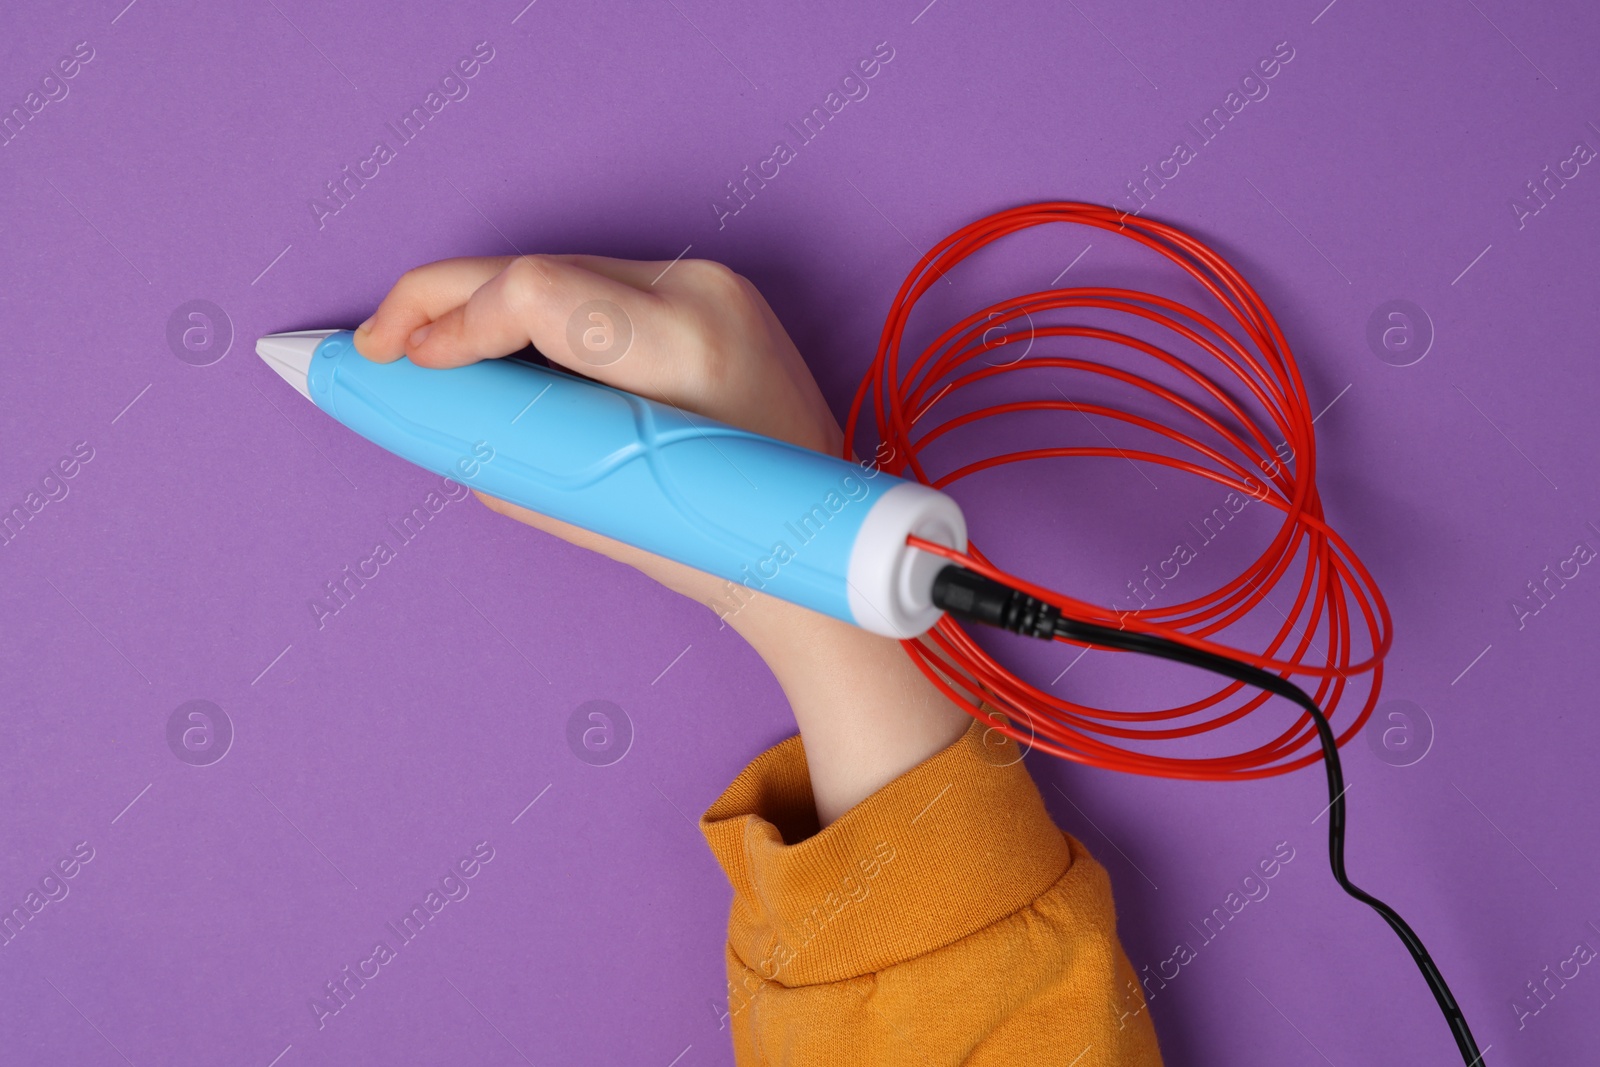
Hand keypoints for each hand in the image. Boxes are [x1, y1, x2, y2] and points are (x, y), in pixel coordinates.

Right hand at [353, 253, 844, 619]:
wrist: (817, 545)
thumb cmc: (726, 549)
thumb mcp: (603, 511)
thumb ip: (511, 455)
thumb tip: (437, 413)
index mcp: (689, 341)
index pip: (538, 291)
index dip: (450, 318)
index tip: (402, 361)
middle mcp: (704, 292)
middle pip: (539, 266)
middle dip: (444, 299)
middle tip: (378, 344)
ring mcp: (714, 284)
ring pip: (562, 269)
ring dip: (486, 304)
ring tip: (425, 350)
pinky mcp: (712, 292)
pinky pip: (598, 286)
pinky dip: (536, 313)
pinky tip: (491, 342)